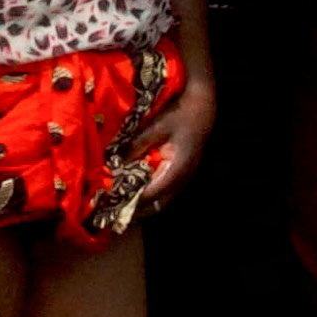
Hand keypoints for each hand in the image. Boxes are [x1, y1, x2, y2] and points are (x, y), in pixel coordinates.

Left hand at [114, 62, 215, 202]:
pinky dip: (150, 194)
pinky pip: (165, 191)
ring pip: (162, 200)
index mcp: (177, 170)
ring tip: (122, 205)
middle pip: (157, 205)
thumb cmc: (180, 114)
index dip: (131, 200)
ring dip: (143, 204)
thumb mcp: (156, 127)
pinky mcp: (182, 173)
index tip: (113, 201)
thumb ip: (137, 146)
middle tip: (115, 211)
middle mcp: (182, 179)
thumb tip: (117, 164)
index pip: (151, 194)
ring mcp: (184, 178)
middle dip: (137, 210)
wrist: (203, 106)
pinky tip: (135, 190)